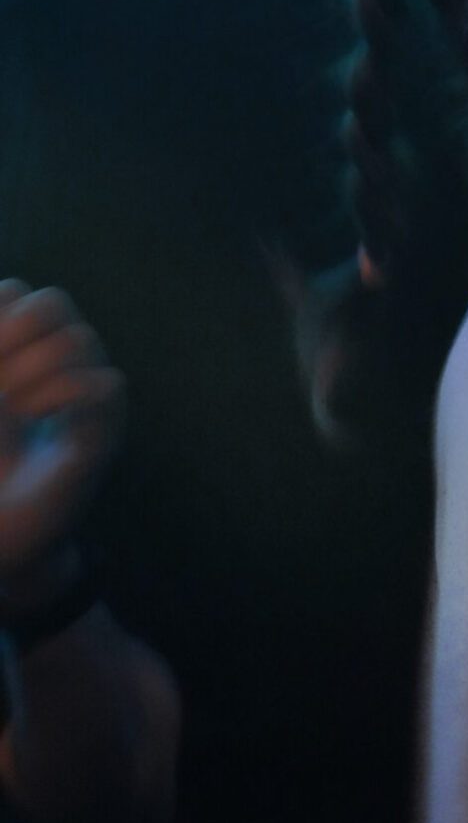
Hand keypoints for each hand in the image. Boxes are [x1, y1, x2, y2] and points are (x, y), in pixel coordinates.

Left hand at [0, 282, 123, 587]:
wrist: (0, 529)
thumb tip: (3, 321)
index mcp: (23, 351)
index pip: (18, 292)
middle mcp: (61, 366)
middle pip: (52, 302)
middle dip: (13, 332)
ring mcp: (87, 396)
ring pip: (77, 340)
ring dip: (30, 371)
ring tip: (12, 408)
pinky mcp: (103, 433)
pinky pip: (103, 387)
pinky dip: (61, 395)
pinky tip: (35, 417)